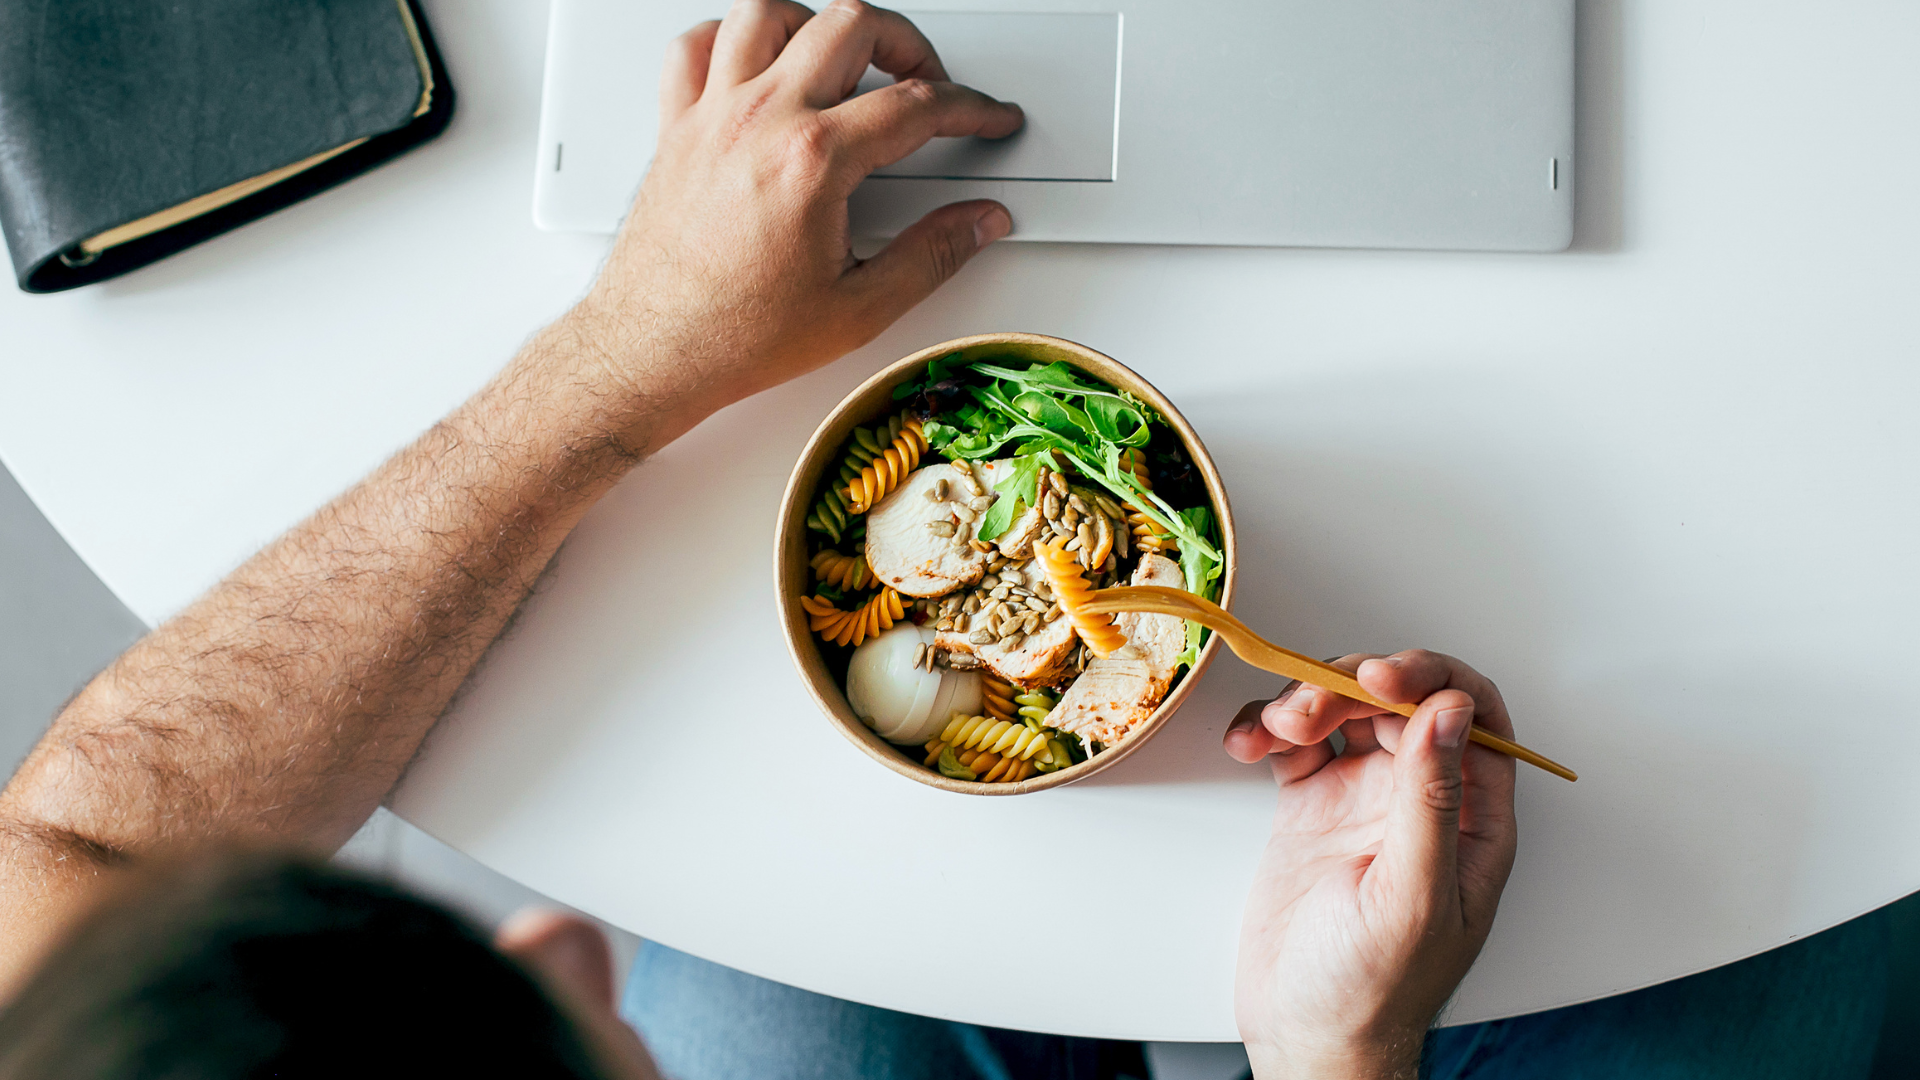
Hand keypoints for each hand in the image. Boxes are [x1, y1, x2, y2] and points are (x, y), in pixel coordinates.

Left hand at [563, 0, 1022, 443]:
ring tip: (848, 58)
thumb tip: (978, 223)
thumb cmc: (735, 336)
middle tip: (927, 82)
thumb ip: (932, 257)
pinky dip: (732, 39)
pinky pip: (697, 46)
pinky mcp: (676, 127)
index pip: (916, 105)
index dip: (970, 108)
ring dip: (819, 25)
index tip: (987, 118)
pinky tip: (759, 63)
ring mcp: (712, 115)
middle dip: (907, 45)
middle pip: (850, 26)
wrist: (654, 353)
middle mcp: (760, 119)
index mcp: (812, 160)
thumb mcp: (859, 309)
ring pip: (769, 13)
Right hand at [1224, 651, 1518, 1079]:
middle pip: (1396, 699)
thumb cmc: (1375, 991)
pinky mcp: (1310, 807)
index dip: (1428, 678)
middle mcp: (1420, 798)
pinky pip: (1291, 743)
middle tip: (1305, 712)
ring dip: (1302, 702)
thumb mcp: (1412, 895)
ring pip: (1342, 710)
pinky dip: (1263, 730)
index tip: (1379, 678)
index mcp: (1469, 817)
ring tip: (1272, 734)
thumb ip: (1433, 800)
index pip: (1469, 712)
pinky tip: (1246, 746)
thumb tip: (1450, 710)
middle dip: (1349, 687)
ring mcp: (1363, 799)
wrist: (1307, 1037)